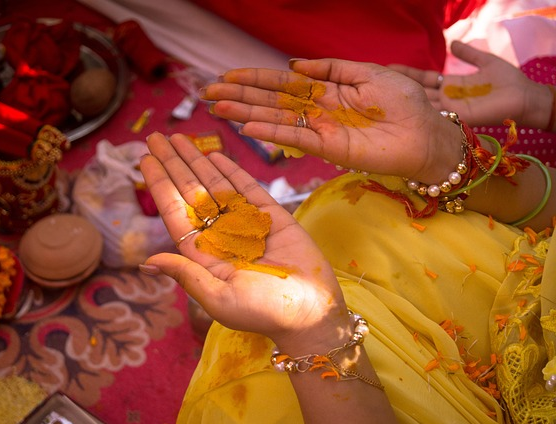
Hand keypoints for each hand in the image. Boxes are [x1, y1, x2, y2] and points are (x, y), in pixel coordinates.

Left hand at [139, 132, 348, 350]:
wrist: (311, 312)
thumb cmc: (263, 313)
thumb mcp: (219, 298)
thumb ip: (186, 275)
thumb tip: (147, 262)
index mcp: (204, 255)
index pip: (175, 213)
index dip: (159, 185)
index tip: (145, 160)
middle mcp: (221, 235)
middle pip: (190, 192)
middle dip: (173, 164)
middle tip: (155, 137)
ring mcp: (245, 223)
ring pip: (215, 185)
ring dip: (197, 160)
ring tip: (179, 138)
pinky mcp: (271, 216)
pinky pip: (247, 188)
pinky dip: (231, 170)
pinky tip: (214, 154)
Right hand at [200, 58, 461, 183]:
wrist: (427, 132)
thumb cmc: (404, 102)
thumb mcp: (367, 73)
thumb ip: (330, 68)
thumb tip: (294, 63)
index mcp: (326, 90)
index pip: (283, 83)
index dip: (254, 79)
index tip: (226, 76)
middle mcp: (317, 111)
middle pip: (271, 101)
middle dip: (240, 96)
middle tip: (208, 94)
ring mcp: (320, 130)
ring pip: (276, 119)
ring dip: (246, 113)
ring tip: (218, 108)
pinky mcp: (329, 148)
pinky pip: (296, 137)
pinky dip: (272, 132)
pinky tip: (249, 126)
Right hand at [390, 41, 550, 127]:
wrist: (524, 99)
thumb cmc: (508, 82)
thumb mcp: (485, 62)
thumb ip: (468, 54)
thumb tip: (452, 43)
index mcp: (450, 86)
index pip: (422, 79)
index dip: (407, 74)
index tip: (388, 68)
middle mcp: (445, 99)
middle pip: (416, 93)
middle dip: (398, 88)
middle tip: (375, 83)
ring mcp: (448, 110)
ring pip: (420, 105)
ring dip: (404, 102)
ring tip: (383, 97)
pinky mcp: (455, 118)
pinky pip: (434, 115)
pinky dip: (419, 113)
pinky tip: (403, 109)